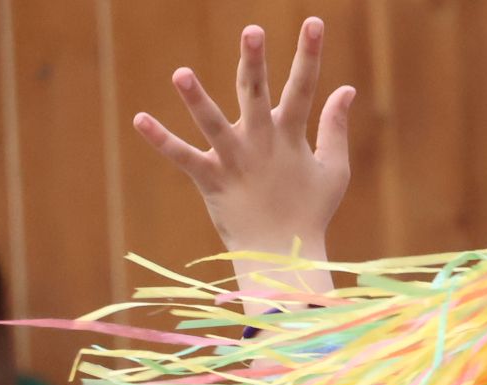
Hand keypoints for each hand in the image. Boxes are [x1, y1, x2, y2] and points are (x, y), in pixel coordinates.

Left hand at [135, 18, 354, 268]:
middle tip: (252, 31)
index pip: (304, 88)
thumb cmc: (309, 212)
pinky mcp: (212, 180)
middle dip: (254, 62)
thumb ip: (335, 127)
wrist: (284, 258)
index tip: (315, 22)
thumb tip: (346, 89)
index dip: (310, 55)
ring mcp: (236, 161)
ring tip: (180, 73)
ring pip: (214, 124)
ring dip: (197, 100)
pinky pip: (184, 157)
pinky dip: (161, 140)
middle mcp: (262, 143)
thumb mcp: (333, 169)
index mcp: (291, 137)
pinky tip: (139, 119)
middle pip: (256, 95)